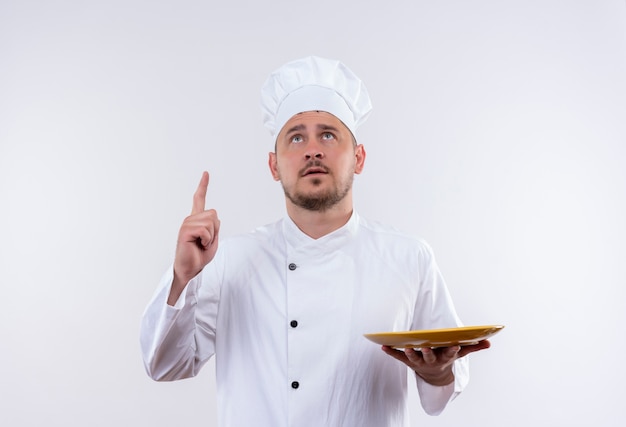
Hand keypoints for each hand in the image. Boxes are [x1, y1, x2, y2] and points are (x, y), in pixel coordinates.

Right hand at [169, 172, 219, 303]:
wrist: (190, 269)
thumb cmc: (200, 256)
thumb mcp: (213, 239)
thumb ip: (215, 226)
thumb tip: (213, 216)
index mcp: (197, 219)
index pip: (199, 199)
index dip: (203, 186)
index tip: (206, 173)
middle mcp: (190, 219)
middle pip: (214, 215)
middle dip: (215, 231)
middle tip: (205, 242)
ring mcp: (187, 223)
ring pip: (211, 223)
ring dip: (211, 237)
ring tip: (201, 244)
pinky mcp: (185, 230)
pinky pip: (205, 230)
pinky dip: (207, 240)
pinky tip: (198, 245)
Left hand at [382, 340, 490, 385]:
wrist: (434, 375)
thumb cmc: (446, 358)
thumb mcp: (459, 354)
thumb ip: (473, 347)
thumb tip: (489, 343)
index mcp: (444, 358)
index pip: (449, 354)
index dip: (451, 350)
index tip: (453, 345)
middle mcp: (431, 361)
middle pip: (429, 357)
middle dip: (428, 353)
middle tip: (425, 347)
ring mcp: (418, 362)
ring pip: (413, 358)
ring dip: (409, 353)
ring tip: (405, 346)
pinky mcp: (408, 361)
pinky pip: (398, 357)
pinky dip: (390, 352)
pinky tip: (383, 346)